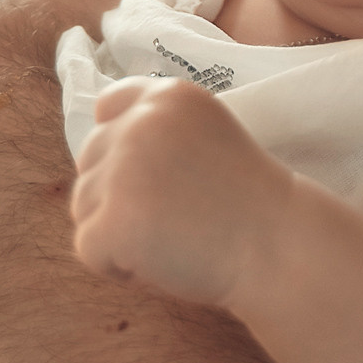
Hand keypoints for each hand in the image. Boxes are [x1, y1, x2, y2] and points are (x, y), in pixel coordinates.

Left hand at [69, 77, 295, 307]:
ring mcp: (123, 170)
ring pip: (84, 206)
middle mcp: (141, 122)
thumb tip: (96, 150)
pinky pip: (88, 248)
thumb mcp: (206, 136)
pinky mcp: (113, 220)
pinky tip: (163, 262)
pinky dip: (117, 266)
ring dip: (116, 231)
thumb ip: (157, 131)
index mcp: (167, 96)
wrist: (278, 247)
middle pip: (90, 162)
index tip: (155, 178)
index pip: (107, 109)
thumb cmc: (246, 204)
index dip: (120, 148)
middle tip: (175, 219)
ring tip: (173, 239)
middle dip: (118, 195)